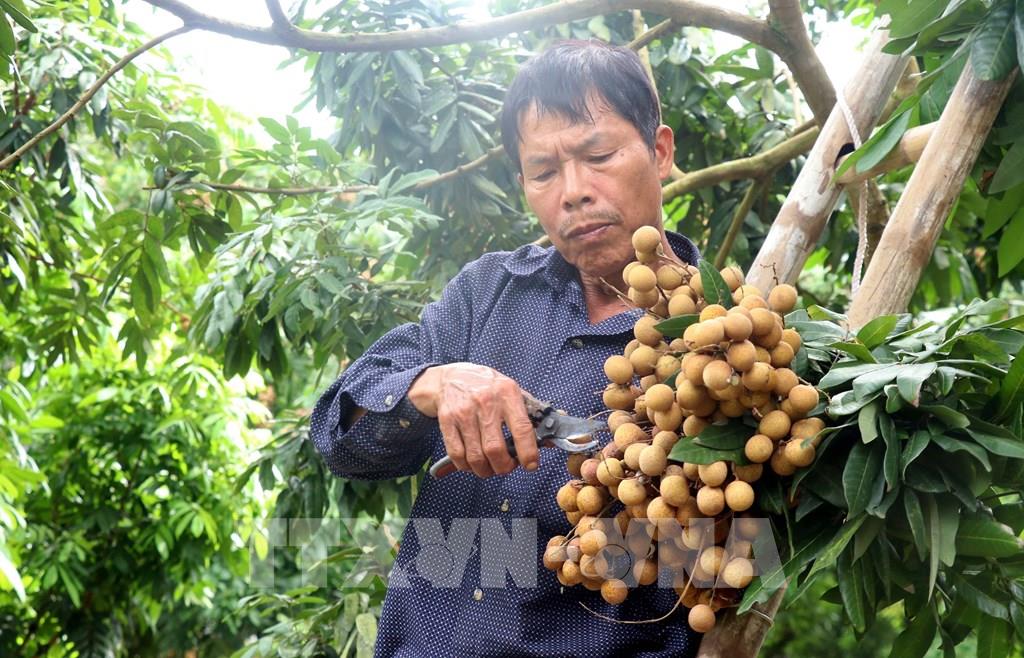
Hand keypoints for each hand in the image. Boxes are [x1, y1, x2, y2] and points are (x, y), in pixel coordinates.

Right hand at [408, 363, 538, 477]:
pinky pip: (457, 455)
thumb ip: (533, 413)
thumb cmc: (487, 386)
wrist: (450, 377)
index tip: (531, 464)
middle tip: (507, 467)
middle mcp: (485, 402)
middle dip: (504, 467)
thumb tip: (555, 435)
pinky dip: (466, 466)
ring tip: (490, 466)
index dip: (528, 452)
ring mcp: (464, 412)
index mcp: (507, 394)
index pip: (522, 429)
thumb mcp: (512, 391)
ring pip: (475, 457)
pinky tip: (472, 462)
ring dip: (485, 470)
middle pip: (495, 449)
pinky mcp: (447, 421)